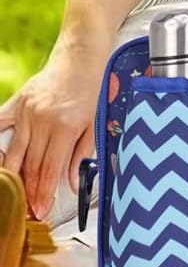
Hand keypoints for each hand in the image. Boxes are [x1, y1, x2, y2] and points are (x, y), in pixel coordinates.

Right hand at [0, 56, 98, 218]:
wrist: (81, 57)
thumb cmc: (91, 90)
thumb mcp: (94, 122)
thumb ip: (82, 154)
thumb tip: (71, 184)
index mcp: (65, 127)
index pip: (50, 168)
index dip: (44, 192)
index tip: (41, 209)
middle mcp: (43, 120)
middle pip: (31, 164)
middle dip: (28, 190)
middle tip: (28, 209)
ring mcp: (26, 112)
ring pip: (14, 151)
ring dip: (13, 176)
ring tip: (13, 194)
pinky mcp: (16, 103)